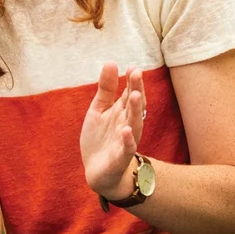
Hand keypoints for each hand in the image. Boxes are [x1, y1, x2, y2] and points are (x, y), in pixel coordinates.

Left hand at [80, 63, 146, 199]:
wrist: (98, 171)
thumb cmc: (101, 138)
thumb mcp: (99, 109)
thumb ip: (106, 88)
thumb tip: (111, 62)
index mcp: (122, 111)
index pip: (129, 92)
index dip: (132, 80)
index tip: (132, 67)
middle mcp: (127, 123)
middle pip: (134, 105)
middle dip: (136, 89)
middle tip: (136, 73)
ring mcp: (125, 140)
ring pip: (134, 123)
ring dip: (135, 110)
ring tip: (135, 95)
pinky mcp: (120, 157)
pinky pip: (127, 148)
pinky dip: (128, 140)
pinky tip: (126, 131)